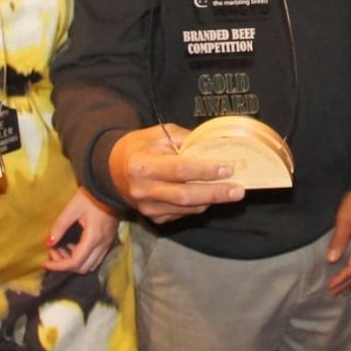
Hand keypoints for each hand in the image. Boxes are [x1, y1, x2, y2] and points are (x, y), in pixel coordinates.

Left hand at [44, 187, 119, 273]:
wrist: (111, 186)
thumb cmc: (92, 196)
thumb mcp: (73, 208)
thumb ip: (60, 226)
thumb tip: (48, 242)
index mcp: (93, 237)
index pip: (75, 262)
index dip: (58, 266)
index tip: (44, 262)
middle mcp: (103, 244)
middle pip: (83, 268)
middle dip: (65, 265)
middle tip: (54, 252)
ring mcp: (108, 242)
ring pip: (91, 264)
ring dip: (75, 262)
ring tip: (62, 249)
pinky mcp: (110, 239)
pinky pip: (96, 257)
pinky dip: (83, 257)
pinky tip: (74, 245)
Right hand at [109, 124, 244, 222]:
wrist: (112, 169)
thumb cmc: (141, 146)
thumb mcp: (161, 134)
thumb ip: (186, 140)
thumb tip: (216, 145)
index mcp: (142, 165)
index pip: (179, 169)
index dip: (205, 170)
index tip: (228, 168)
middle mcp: (143, 190)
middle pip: (185, 195)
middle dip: (215, 193)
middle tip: (238, 190)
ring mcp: (146, 207)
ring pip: (186, 208)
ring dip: (211, 201)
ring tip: (232, 192)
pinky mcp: (152, 217)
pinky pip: (181, 214)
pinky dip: (199, 206)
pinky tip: (211, 196)